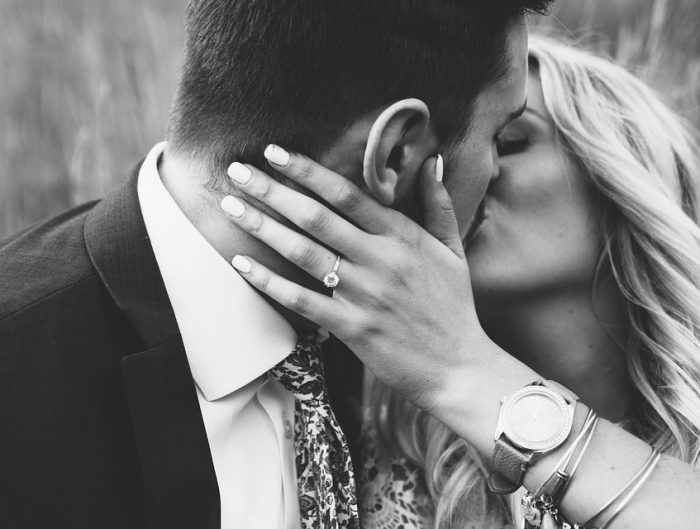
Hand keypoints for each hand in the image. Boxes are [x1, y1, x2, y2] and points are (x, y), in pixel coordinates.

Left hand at [221, 146, 492, 411]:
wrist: (459, 367)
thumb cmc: (453, 308)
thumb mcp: (453, 251)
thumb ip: (440, 204)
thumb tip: (434, 161)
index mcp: (403, 237)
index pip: (347, 194)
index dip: (308, 171)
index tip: (276, 153)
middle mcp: (380, 260)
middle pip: (316, 217)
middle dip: (273, 190)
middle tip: (238, 171)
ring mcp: (364, 294)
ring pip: (304, 253)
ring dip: (264, 227)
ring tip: (232, 207)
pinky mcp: (352, 327)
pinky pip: (302, 300)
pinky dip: (270, 282)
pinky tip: (242, 264)